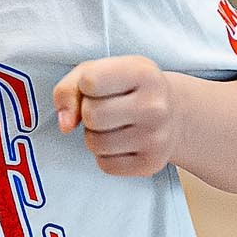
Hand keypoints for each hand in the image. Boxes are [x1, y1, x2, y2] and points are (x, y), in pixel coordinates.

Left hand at [53, 55, 181, 177]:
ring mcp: (157, 137)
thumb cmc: (127, 88)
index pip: (89, 82)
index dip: (85, 85)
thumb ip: (68, 89)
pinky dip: (105, 155)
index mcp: (143, 72)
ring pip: (95, 143)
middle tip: (108, 108)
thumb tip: (65, 124)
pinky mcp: (151, 164)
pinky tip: (122, 141)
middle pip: (91, 115)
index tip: (101, 86)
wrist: (172, 113)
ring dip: (94, 136)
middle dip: (89, 112)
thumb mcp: (98, 71)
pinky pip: (105, 165)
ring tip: (115, 125)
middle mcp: (155, 106)